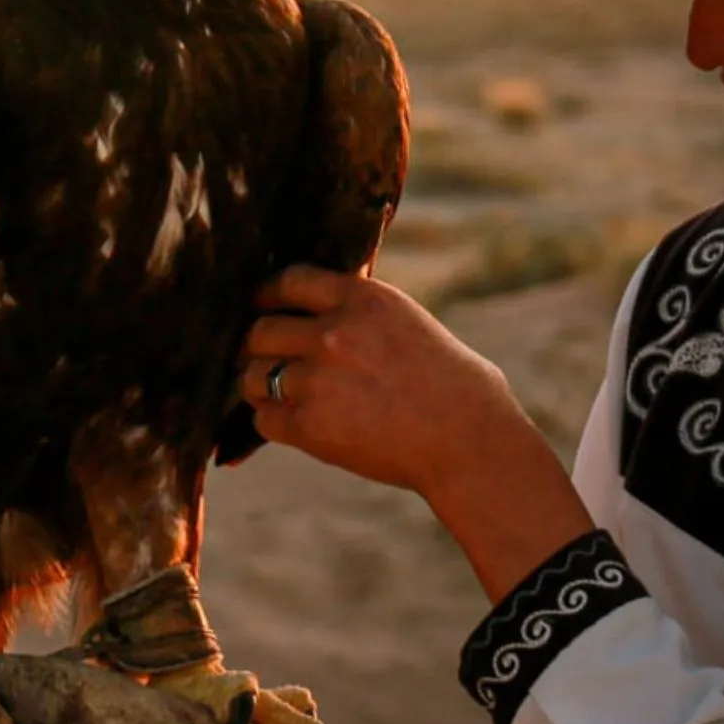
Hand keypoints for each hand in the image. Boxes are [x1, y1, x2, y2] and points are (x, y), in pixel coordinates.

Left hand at [239, 266, 594, 603]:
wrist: (470, 442)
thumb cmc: (457, 387)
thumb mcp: (410, 323)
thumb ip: (363, 314)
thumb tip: (326, 310)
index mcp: (363, 298)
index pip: (290, 280)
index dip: (270, 295)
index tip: (265, 306)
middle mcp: (333, 332)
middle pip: (261, 330)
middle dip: (260, 347)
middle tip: (266, 359)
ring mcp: (317, 378)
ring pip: (253, 376)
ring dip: (260, 386)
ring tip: (275, 394)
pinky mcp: (309, 425)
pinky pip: (263, 418)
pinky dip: (270, 422)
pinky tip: (291, 424)